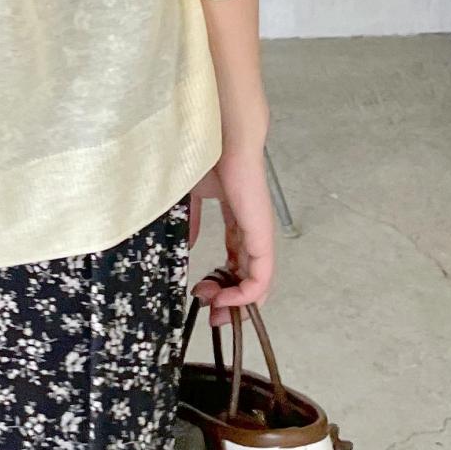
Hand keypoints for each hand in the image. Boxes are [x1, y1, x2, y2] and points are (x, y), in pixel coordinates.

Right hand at [186, 144, 274, 326]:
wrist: (221, 134)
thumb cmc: (203, 156)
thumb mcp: (190, 196)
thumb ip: (192, 223)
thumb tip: (188, 248)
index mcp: (236, 217)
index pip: (236, 258)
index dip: (221, 281)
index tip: (199, 295)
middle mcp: (251, 229)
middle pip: (248, 275)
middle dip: (229, 301)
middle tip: (209, 315)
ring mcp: (259, 233)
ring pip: (257, 282)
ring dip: (237, 303)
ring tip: (214, 311)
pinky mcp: (262, 234)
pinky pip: (262, 276)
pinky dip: (247, 295)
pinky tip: (226, 301)